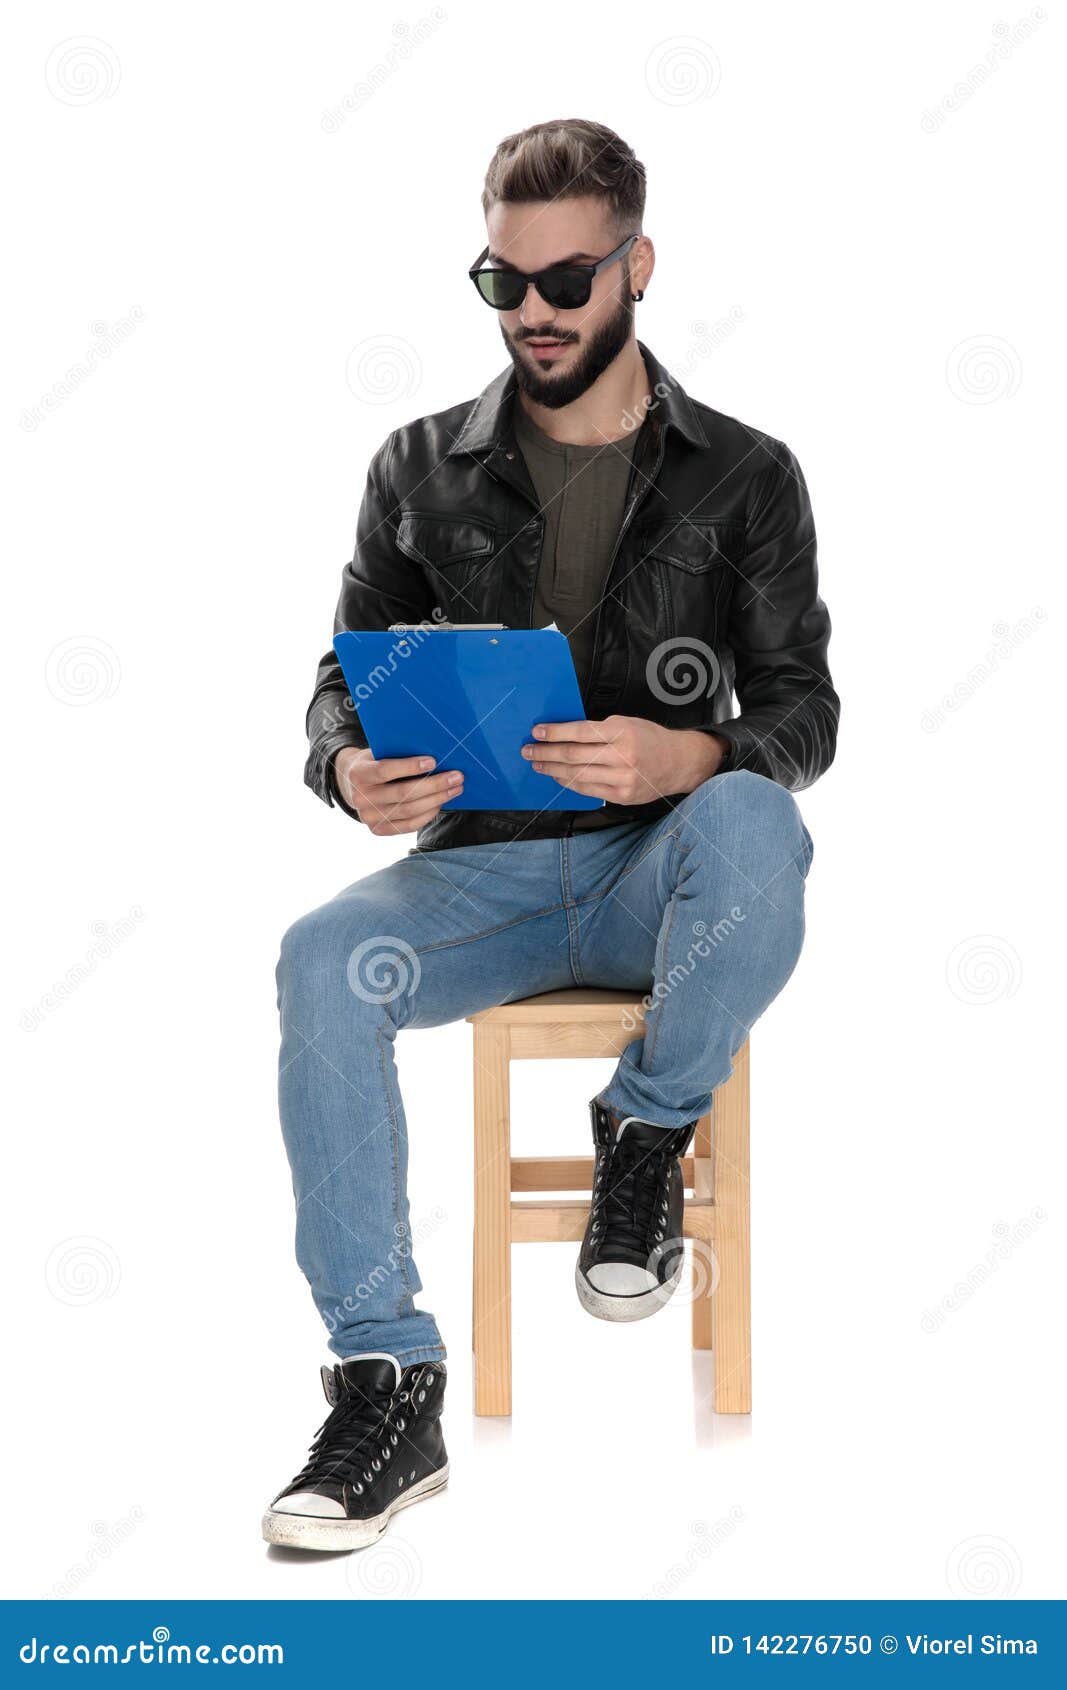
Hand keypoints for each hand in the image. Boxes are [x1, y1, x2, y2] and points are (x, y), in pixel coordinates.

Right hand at [334, 748, 462, 835]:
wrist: (351, 784)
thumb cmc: (373, 762)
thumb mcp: (378, 752)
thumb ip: (397, 754)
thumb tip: (436, 754)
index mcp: (358, 774)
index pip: (385, 770)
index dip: (409, 767)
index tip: (433, 761)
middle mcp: (360, 798)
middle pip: (403, 793)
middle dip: (434, 785)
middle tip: (456, 777)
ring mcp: (368, 817)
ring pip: (409, 810)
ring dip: (437, 800)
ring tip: (455, 789)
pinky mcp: (378, 830)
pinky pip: (409, 825)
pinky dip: (428, 814)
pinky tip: (440, 803)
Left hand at [521, 717, 726, 804]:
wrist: (679, 762)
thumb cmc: (650, 738)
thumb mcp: (627, 723)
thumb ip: (598, 729)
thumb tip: (563, 734)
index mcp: (622, 732)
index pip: (580, 732)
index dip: (555, 733)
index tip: (536, 732)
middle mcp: (622, 756)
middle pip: (574, 756)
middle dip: (546, 753)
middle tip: (528, 750)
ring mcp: (622, 779)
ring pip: (577, 775)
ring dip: (552, 770)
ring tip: (537, 764)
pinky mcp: (621, 796)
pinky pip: (587, 789)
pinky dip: (569, 782)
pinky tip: (557, 776)